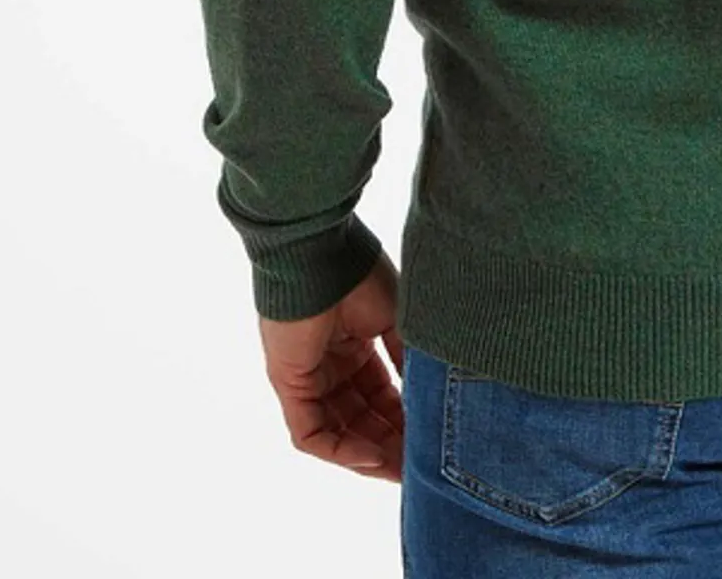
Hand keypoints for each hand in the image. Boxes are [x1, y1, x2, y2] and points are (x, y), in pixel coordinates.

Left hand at [257, 248, 405, 482]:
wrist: (321, 251)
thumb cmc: (357, 274)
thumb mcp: (395, 320)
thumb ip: (407, 359)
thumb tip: (426, 397)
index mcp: (352, 347)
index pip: (380, 398)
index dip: (405, 423)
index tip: (434, 443)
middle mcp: (328, 366)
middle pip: (360, 421)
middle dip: (390, 446)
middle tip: (422, 467)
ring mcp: (306, 377)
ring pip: (337, 434)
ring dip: (369, 456)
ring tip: (402, 470)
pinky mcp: (288, 384)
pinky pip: (311, 433)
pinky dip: (342, 451)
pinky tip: (373, 455)